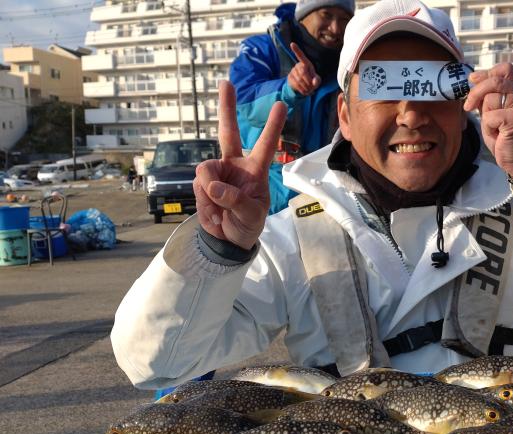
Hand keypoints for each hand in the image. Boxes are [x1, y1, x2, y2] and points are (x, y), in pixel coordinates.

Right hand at [194, 80, 286, 249]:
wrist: (228, 239)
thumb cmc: (248, 224)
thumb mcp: (251, 215)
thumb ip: (235, 201)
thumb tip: (214, 186)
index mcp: (255, 170)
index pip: (265, 145)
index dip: (272, 126)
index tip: (281, 105)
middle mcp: (235, 165)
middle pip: (228, 132)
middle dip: (227, 108)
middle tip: (227, 83)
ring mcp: (216, 173)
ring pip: (205, 171)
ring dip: (211, 194)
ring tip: (222, 212)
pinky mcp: (202, 183)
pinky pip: (198, 187)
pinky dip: (205, 204)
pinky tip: (214, 214)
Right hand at [287, 43, 320, 95]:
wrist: (304, 87)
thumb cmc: (313, 81)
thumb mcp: (317, 80)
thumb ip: (317, 80)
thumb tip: (314, 82)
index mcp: (306, 63)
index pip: (300, 55)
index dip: (296, 50)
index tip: (292, 44)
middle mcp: (298, 65)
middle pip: (303, 73)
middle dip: (308, 81)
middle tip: (312, 87)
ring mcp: (292, 71)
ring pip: (299, 80)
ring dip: (306, 87)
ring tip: (309, 90)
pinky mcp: (289, 78)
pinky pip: (296, 84)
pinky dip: (302, 90)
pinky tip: (305, 91)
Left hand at [463, 63, 512, 178]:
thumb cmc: (504, 135)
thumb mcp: (492, 110)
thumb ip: (487, 95)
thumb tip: (473, 78)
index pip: (505, 69)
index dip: (487, 73)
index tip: (473, 80)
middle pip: (495, 80)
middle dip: (477, 92)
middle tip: (469, 105)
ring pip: (491, 98)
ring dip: (485, 114)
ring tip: (493, 126)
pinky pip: (491, 116)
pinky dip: (488, 126)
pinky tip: (497, 133)